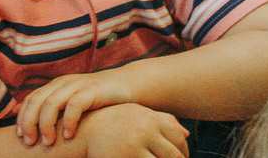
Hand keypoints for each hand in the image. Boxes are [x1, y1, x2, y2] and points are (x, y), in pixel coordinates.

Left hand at [15, 71, 135, 145]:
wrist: (127, 85)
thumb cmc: (99, 101)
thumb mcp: (74, 104)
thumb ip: (58, 112)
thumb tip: (37, 130)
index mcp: (56, 86)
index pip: (31, 100)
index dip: (23, 118)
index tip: (21, 137)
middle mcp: (63, 83)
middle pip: (37, 101)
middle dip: (29, 123)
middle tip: (30, 142)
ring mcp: (77, 85)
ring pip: (52, 103)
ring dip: (46, 124)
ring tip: (48, 142)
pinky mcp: (92, 90)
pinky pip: (75, 105)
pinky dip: (69, 121)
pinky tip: (69, 135)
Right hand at [70, 103, 187, 157]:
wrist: (81, 132)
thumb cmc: (111, 122)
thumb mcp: (136, 114)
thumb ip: (162, 120)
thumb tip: (186, 133)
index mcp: (151, 118)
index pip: (178, 138)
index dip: (183, 152)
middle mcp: (146, 130)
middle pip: (174, 155)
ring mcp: (136, 146)